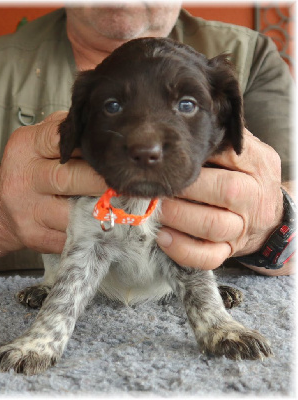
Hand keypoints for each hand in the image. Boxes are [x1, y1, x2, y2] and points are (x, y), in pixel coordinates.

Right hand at [0, 111, 106, 259]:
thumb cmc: (30, 170)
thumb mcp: (40, 143)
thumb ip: (68, 135)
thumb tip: (108, 137)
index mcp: (27, 148)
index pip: (60, 140)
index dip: (90, 146)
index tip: (111, 153)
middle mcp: (25, 179)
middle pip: (69, 179)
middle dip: (101, 182)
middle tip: (123, 182)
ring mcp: (30, 211)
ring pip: (74, 215)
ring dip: (101, 212)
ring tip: (117, 205)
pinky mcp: (36, 237)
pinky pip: (73, 237)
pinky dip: (93, 232)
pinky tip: (103, 224)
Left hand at [156, 129, 283, 270]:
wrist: (269, 214)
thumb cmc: (248, 177)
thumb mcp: (245, 152)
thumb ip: (223, 139)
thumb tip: (185, 123)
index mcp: (256, 167)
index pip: (229, 157)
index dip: (197, 159)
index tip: (169, 159)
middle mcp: (253, 198)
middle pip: (223, 192)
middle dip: (184, 189)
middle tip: (156, 185)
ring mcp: (241, 228)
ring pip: (212, 226)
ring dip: (178, 218)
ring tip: (154, 209)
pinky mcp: (230, 250)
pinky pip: (209, 257)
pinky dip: (183, 250)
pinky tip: (163, 238)